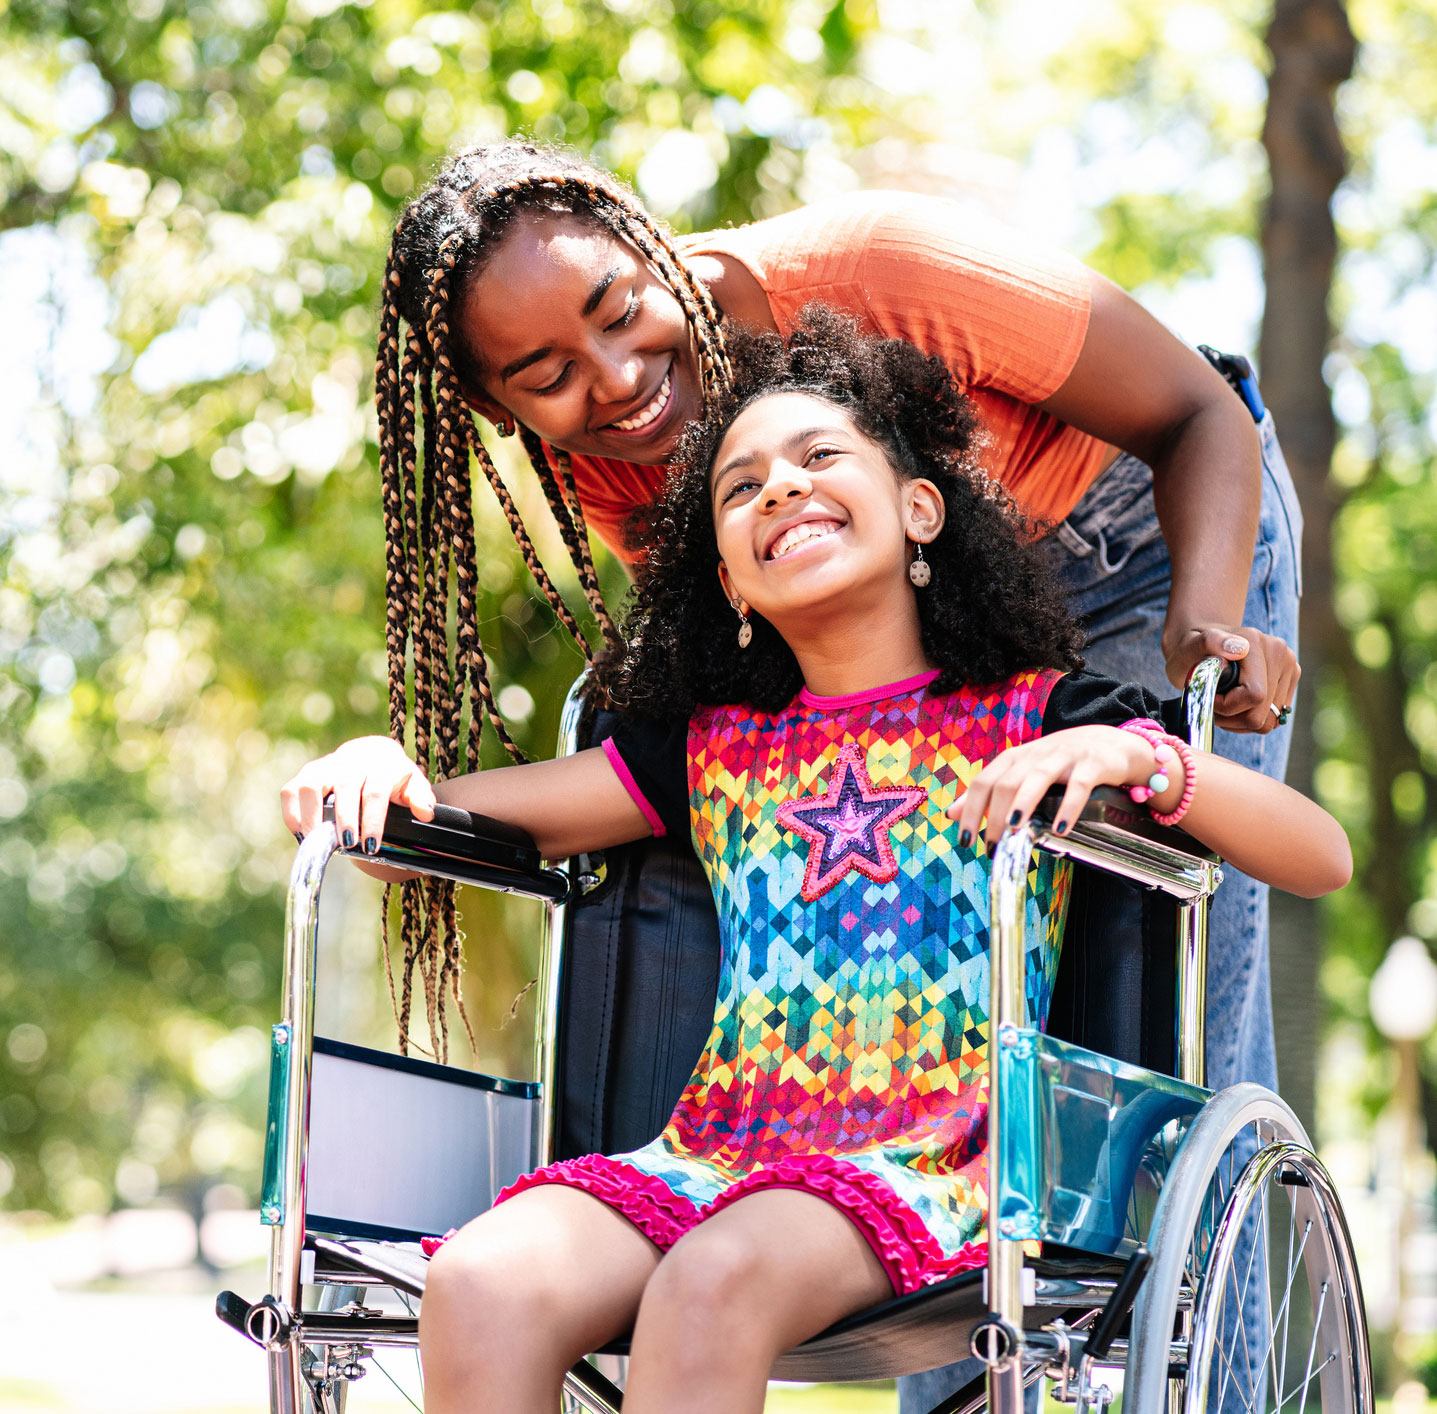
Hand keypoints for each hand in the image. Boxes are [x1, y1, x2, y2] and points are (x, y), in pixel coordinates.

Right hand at [281, 736, 435, 853]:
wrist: (374, 756)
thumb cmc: (395, 779)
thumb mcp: (414, 786)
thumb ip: (421, 799)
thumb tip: (425, 813)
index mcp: (383, 763)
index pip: (376, 791)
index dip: (372, 820)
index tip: (370, 847)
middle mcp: (353, 759)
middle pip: (345, 786)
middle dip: (345, 818)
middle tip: (347, 845)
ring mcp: (327, 764)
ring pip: (311, 783)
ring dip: (312, 815)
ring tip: (318, 841)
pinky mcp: (308, 772)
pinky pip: (291, 790)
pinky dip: (291, 813)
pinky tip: (302, 835)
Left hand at [946, 725, 1160, 846]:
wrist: (1112, 743)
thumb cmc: (1061, 763)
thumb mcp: (1021, 773)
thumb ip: (989, 792)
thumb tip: (951, 814)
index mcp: (1015, 758)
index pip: (984, 782)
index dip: (971, 809)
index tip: (965, 839)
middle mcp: (1036, 754)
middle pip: (1006, 782)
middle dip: (994, 816)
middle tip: (992, 847)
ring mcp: (1064, 756)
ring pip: (1037, 777)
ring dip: (1023, 804)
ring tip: (1013, 830)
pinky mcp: (1093, 764)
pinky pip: (1079, 785)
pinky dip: (1069, 807)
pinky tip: (1061, 829)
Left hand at [1163, 624, 1300, 734]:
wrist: (1202, 643)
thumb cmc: (1190, 650)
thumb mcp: (1188, 647)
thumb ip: (1208, 643)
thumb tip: (1238, 648)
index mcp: (1256, 643)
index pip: (1254, 696)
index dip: (1228, 707)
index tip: (1210, 698)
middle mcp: (1280, 653)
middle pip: (1265, 714)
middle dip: (1233, 717)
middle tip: (1213, 704)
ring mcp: (1289, 666)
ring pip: (1271, 720)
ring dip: (1242, 720)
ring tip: (1223, 703)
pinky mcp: (1291, 679)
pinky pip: (1275, 718)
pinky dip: (1252, 717)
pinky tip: (1236, 704)